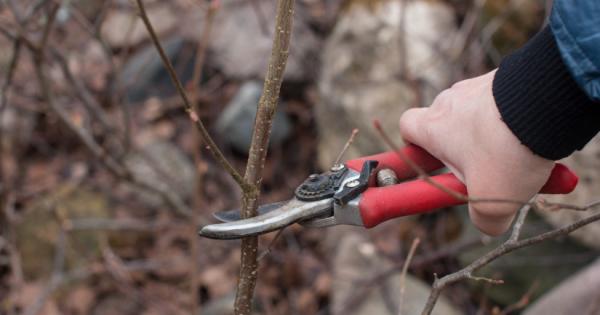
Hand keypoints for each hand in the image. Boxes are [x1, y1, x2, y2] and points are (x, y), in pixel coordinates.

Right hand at [399, 70, 553, 235]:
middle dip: (464, 147)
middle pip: (446, 123)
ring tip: (521, 155)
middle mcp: (450, 101)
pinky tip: (537, 138)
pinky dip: (516, 120)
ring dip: (494, 134)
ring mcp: (478, 86)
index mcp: (433, 128)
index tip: (433, 163)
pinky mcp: (506, 77)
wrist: (545, 104)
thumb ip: (483, 220)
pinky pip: (505, 103)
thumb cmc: (506, 153)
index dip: (414, 146)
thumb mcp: (492, 203)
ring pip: (478, 114)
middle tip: (487, 168)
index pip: (406, 127)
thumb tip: (489, 223)